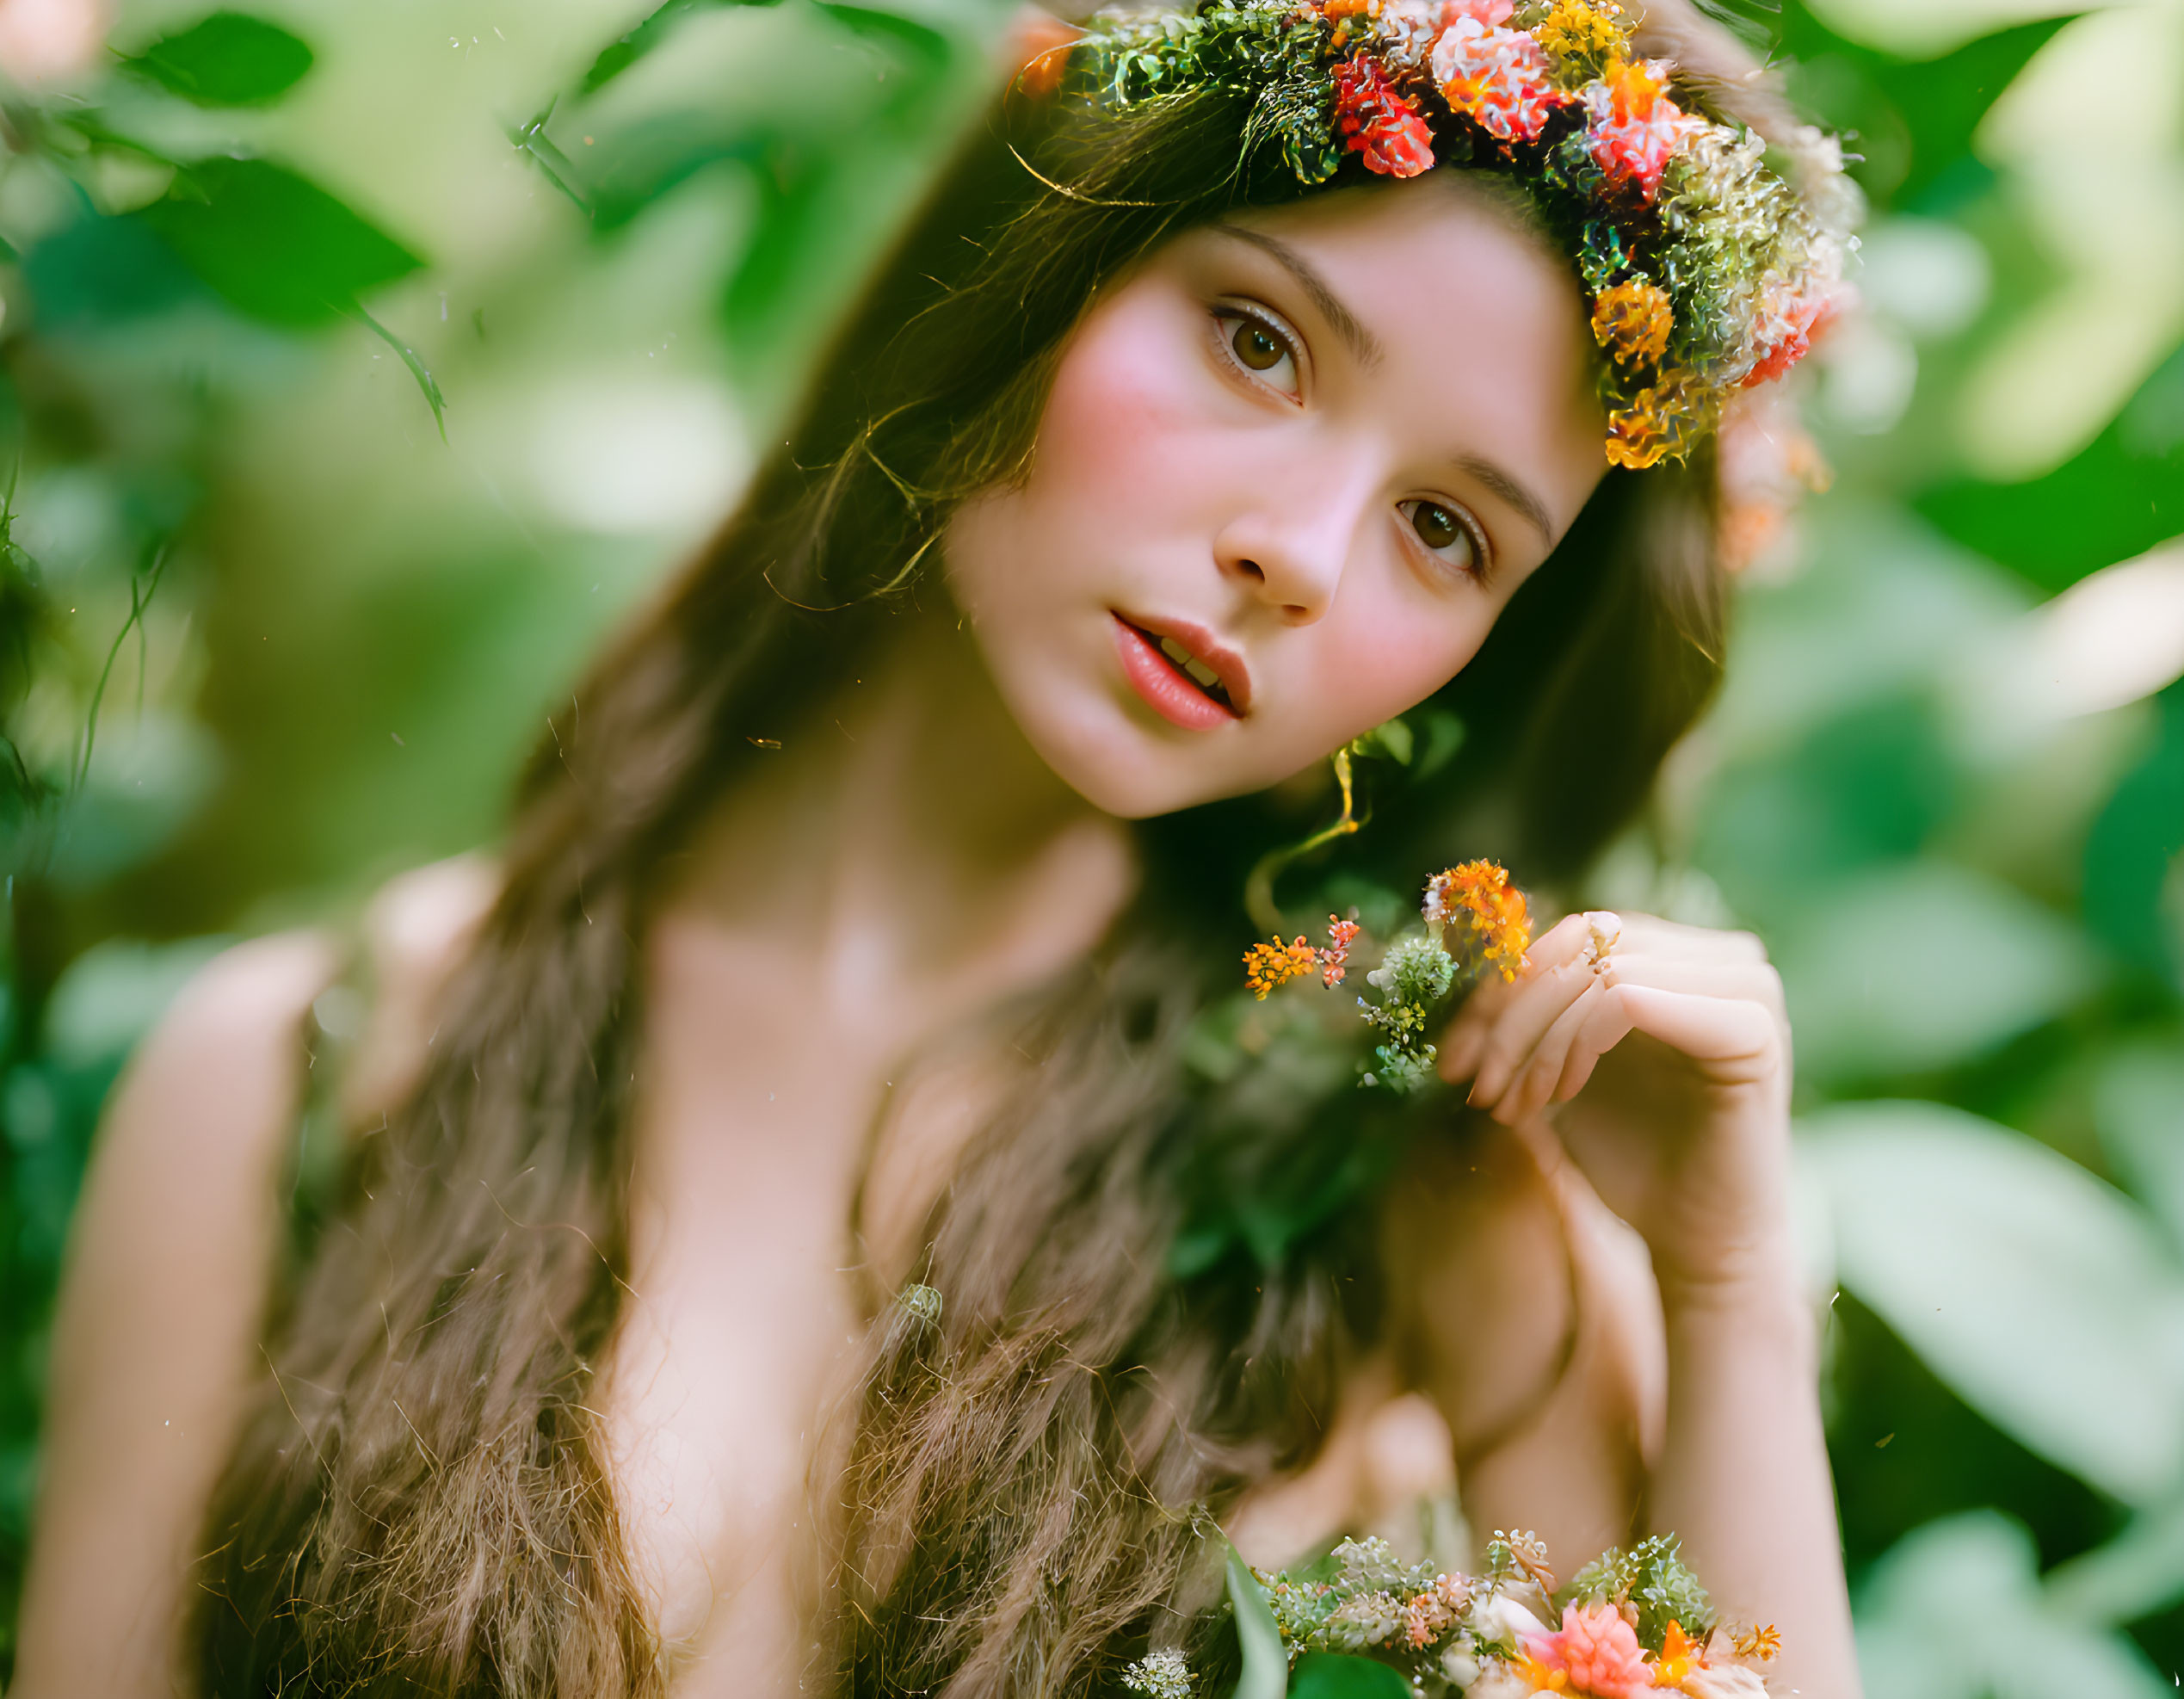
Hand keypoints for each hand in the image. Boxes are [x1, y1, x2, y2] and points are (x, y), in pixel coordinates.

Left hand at [1435, 911, 1796, 1296]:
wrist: (1697, 1245)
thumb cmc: (1629, 1160)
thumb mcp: (1558, 1072)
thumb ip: (1527, 1017)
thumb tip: (1454, 974)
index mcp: (1680, 958)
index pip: (1570, 935)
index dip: (1498, 990)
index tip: (1451, 1060)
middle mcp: (1720, 959)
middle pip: (1581, 941)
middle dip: (1508, 1012)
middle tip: (1473, 1081)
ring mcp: (1744, 987)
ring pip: (1598, 967)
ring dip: (1537, 1036)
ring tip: (1512, 1103)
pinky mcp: (1749, 1029)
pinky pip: (1629, 999)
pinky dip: (1576, 1043)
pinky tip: (1561, 1095)